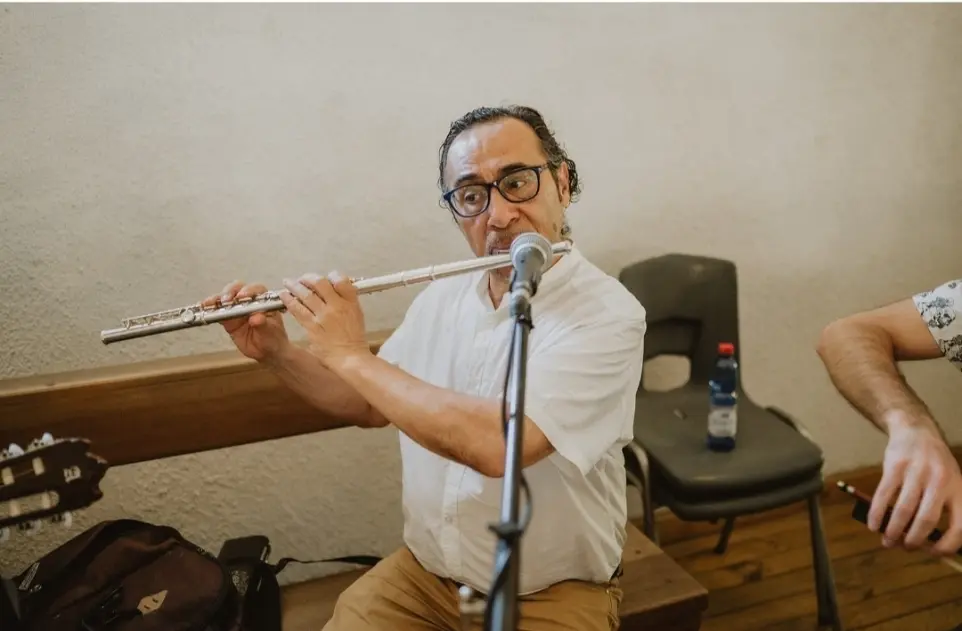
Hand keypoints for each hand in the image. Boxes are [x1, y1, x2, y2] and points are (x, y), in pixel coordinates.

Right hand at [201, 281, 290, 361]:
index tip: (242, 296)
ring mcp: (237, 309)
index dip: (248, 290)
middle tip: (226, 301)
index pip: (256, 289)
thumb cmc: (273, 338)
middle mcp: (249, 301)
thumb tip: (256, 318)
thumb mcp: (270, 332)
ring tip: (209, 303)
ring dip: (216, 299)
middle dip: (230, 292)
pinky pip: (217, 311)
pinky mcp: (228, 319)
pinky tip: (203, 307)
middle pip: (237, 289)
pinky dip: (209, 309)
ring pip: (225, 298)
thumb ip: (263, 324)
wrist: (268, 352)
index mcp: (263, 301)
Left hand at [278, 271, 369, 365]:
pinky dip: (289, 300)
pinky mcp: (312, 326)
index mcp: (350, 302)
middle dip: (308, 278)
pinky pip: (298, 309)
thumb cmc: (354, 338)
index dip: (331, 276)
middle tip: (301, 279)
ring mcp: (323, 316)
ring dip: (294, 286)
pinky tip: (284, 297)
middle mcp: (337, 306)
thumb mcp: (357, 314)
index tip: (324, 278)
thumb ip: (346, 300)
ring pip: (306, 294)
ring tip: (288, 283)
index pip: (341, 280)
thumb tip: (331, 289)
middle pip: (320, 284)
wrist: (349, 357)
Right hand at [870, 420, 961, 554]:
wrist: (917, 431)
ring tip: (887, 540)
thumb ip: (944, 509)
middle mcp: (941, 481)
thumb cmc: (935, 464)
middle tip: (904, 548)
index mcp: (959, 490)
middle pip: (926, 520)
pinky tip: (873, 524)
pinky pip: (883, 495)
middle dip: (913, 540)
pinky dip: (876, 513)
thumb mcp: (950, 483)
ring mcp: (917, 472)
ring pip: (903, 510)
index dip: (946, 546)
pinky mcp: (894, 466)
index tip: (933, 552)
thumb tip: (930, 543)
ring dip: (893, 530)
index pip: (959, 526)